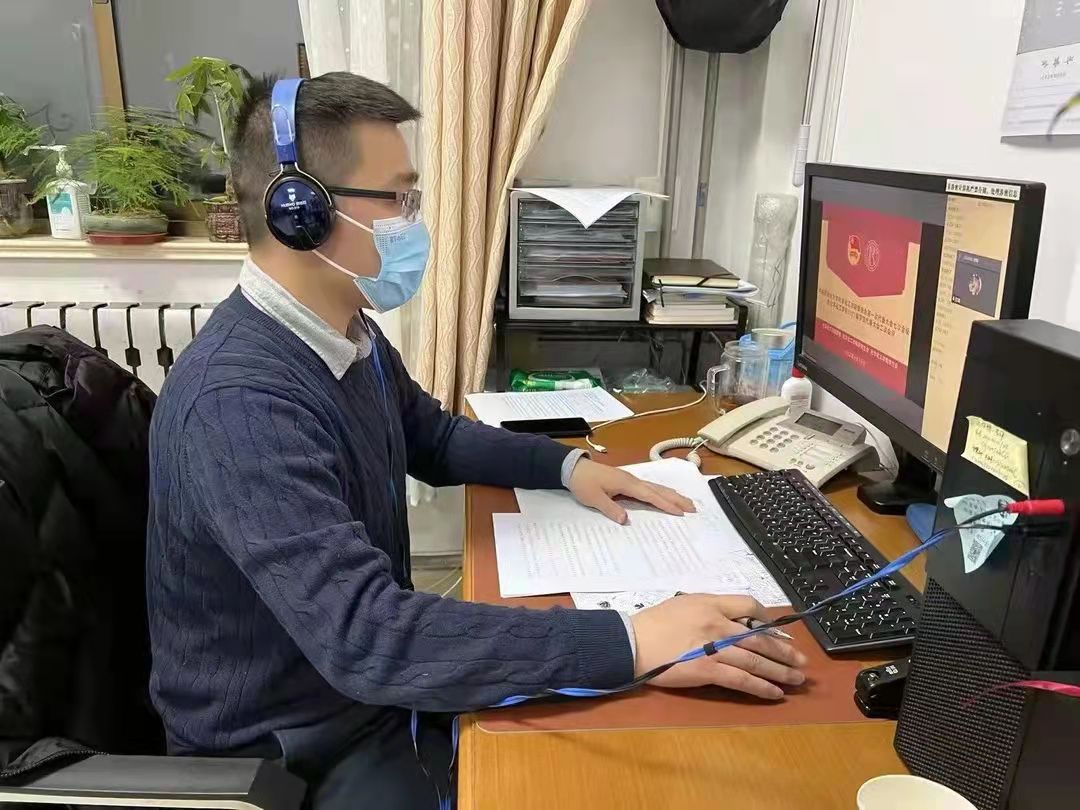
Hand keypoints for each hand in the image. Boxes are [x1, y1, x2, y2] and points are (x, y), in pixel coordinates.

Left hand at [567, 457, 694, 523]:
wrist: (573, 467)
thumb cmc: (583, 482)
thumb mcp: (594, 498)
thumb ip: (610, 509)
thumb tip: (625, 520)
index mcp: (626, 483)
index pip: (650, 495)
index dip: (665, 504)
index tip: (680, 513)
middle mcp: (632, 480)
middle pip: (658, 490)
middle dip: (676, 499)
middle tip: (693, 508)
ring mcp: (630, 479)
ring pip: (655, 487)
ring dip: (671, 494)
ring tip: (685, 502)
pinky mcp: (626, 481)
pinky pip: (648, 487)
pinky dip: (660, 492)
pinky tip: (664, 495)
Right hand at [630, 594, 806, 699]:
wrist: (633, 643)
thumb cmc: (654, 622)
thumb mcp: (683, 603)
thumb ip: (708, 608)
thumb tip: (731, 620)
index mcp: (711, 604)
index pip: (748, 605)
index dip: (767, 618)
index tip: (775, 630)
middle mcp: (717, 624)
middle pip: (760, 637)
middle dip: (784, 649)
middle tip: (802, 660)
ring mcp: (714, 649)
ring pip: (756, 660)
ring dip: (780, 670)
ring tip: (796, 678)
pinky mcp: (708, 671)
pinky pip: (741, 680)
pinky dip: (761, 687)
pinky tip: (774, 693)